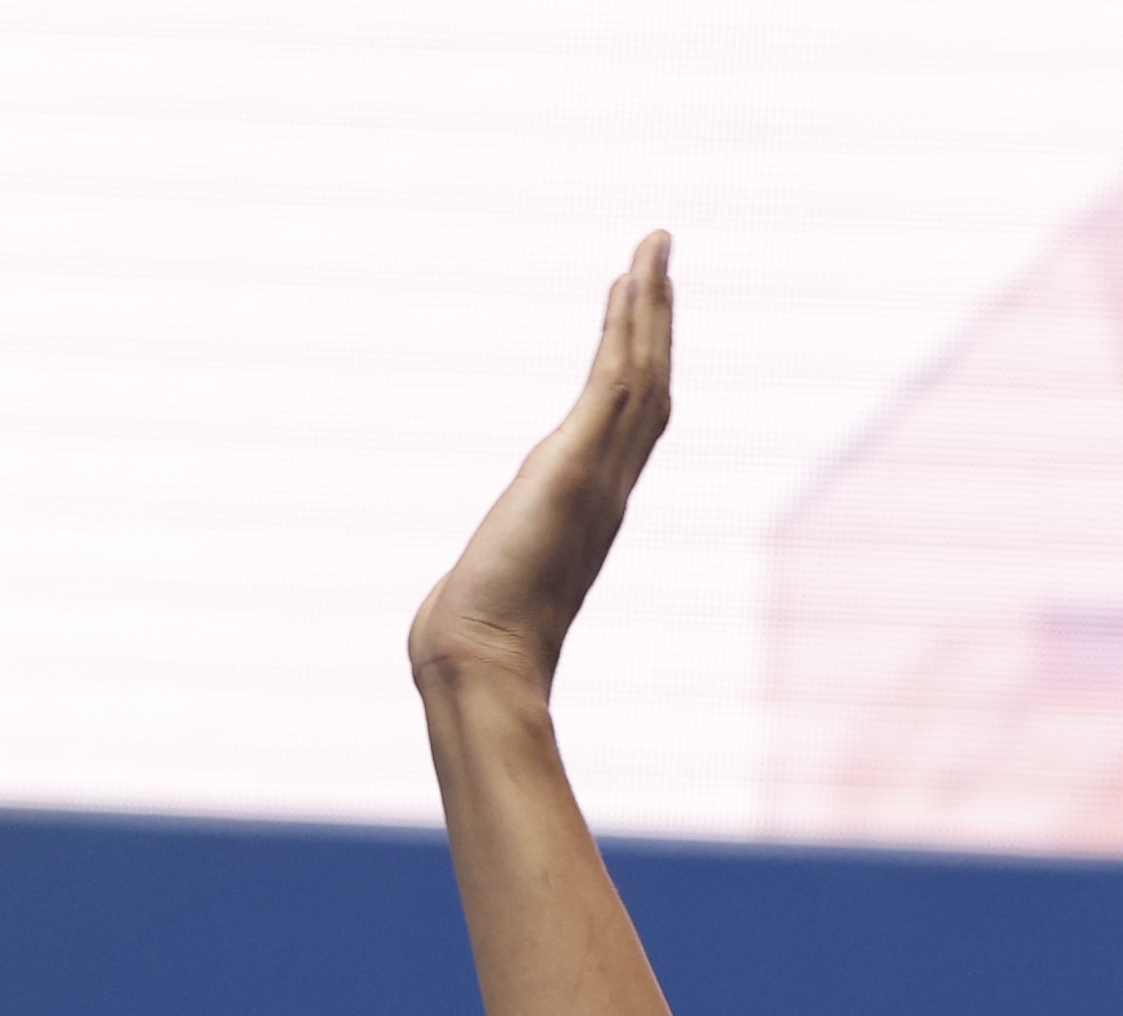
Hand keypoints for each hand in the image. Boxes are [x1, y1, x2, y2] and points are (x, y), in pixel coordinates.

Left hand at [408, 232, 672, 708]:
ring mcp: (598, 474)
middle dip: (658, 320)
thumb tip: (464, 599)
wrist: (479, 662)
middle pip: (652, 386)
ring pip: (643, 370)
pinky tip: (630, 277)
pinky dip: (627, 324)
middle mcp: (609, 487)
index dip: (642, 367)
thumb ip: (493, 577)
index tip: (635, 317)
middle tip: (659, 255)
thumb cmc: (476, 644)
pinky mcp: (574, 463)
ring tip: (652, 246)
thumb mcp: (492, 591)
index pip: (630, 425)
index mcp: (593, 511)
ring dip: (650, 305)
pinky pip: (616, 377)